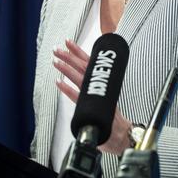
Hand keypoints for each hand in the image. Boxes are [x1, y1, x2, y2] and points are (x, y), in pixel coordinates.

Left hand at [53, 39, 131, 155]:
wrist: (121, 134)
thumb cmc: (111, 116)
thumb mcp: (105, 96)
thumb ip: (94, 85)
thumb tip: (81, 76)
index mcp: (103, 81)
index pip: (89, 63)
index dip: (78, 52)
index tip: (68, 43)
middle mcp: (100, 86)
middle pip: (84, 67)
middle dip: (70, 56)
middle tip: (57, 49)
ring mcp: (96, 96)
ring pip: (80, 79)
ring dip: (67, 69)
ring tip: (56, 61)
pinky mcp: (92, 109)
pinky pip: (78, 97)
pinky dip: (68, 90)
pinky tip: (58, 83)